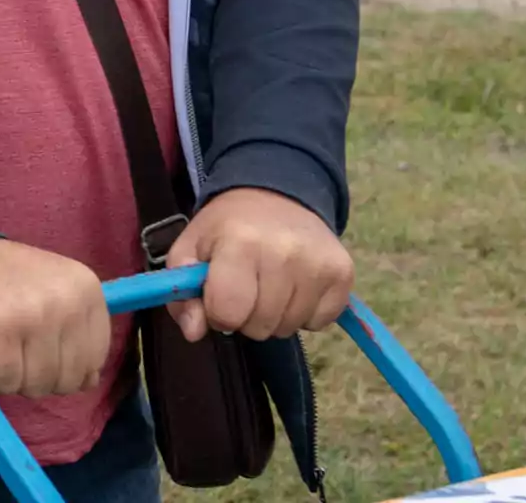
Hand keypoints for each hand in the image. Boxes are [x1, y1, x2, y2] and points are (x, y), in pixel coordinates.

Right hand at [0, 240, 111, 399]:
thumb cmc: (3, 278)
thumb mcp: (53, 291)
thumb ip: (77, 332)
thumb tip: (90, 380)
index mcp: (86, 288)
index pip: (96, 356)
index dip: (69, 364)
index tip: (42, 345)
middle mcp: (67, 301)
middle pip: (70, 378)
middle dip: (41, 375)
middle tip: (17, 347)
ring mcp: (34, 317)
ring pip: (40, 384)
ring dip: (16, 377)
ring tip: (1, 346)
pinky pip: (8, 383)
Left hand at [164, 188, 353, 343]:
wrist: (277, 194)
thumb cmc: (227, 226)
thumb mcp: (190, 248)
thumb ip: (181, 294)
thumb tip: (194, 332)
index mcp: (241, 243)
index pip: (228, 312)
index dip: (217, 311)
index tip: (219, 293)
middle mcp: (284, 253)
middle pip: (260, 326)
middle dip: (246, 315)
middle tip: (246, 286)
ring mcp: (319, 265)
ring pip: (289, 328)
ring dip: (274, 315)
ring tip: (269, 283)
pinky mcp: (343, 274)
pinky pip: (319, 323)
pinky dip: (304, 313)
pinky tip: (294, 285)